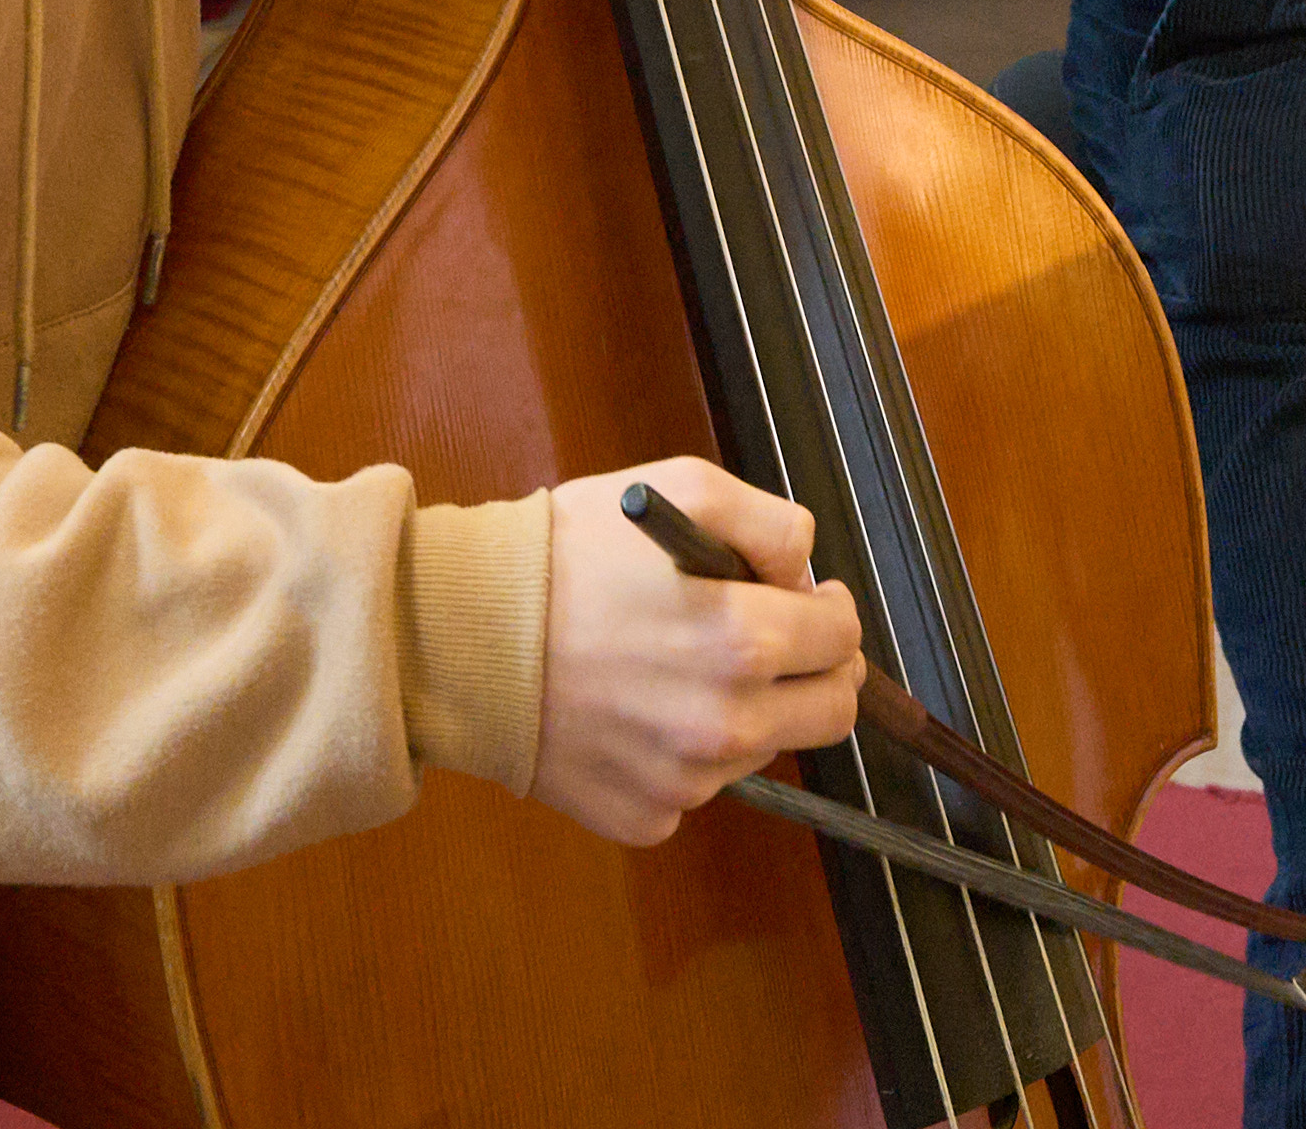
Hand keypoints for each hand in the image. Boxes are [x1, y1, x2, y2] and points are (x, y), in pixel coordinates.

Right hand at [528, 456, 865, 846]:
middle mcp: (725, 723)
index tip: (813, 602)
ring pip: (762, 750)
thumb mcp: (683, 487)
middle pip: (830, 714)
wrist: (462, 634)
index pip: (843, 640)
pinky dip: (682, 753)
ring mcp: (685, 781)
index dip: (832, 612)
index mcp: (745, 638)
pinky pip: (695, 788)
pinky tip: (635, 709)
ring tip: (677, 665)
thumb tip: (806, 572)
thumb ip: (772, 522)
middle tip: (784, 642)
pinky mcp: (645, 817)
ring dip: (747, 709)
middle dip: (820, 672)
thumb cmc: (567, 554)